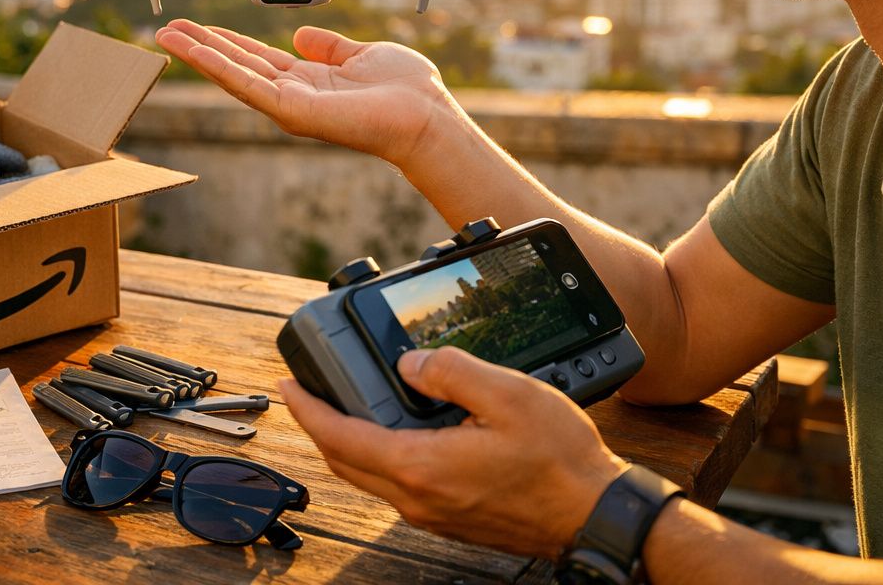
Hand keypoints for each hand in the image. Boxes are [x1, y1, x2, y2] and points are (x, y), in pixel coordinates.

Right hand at [154, 20, 457, 167]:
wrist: (425, 115)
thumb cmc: (406, 91)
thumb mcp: (361, 54)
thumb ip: (330, 46)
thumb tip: (302, 34)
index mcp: (308, 80)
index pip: (257, 59)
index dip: (227, 42)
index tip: (200, 29)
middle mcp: (294, 95)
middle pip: (237, 66)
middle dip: (202, 47)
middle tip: (168, 29)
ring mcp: (290, 106)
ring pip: (233, 75)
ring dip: (198, 55)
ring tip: (167, 36)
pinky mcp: (291, 112)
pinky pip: (248, 85)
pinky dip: (218, 67)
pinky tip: (195, 52)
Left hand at [280, 346, 627, 558]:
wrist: (593, 515)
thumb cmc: (560, 461)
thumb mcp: (508, 394)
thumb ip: (453, 371)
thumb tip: (411, 364)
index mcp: (423, 466)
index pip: (341, 437)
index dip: (308, 409)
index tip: (288, 385)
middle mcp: (419, 498)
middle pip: (345, 462)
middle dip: (319, 426)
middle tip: (307, 394)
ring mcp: (433, 513)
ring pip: (370, 477)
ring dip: (348, 444)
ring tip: (345, 407)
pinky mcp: (450, 518)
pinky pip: (397, 487)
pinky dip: (379, 458)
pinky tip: (396, 434)